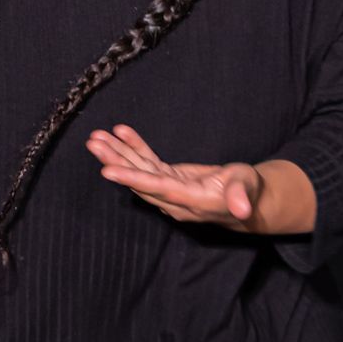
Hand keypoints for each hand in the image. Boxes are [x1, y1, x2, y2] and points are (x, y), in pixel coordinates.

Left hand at [85, 124, 265, 230]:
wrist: (247, 200)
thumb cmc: (249, 190)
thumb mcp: (247, 188)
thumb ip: (240, 196)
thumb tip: (241, 208)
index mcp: (191, 201)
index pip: (157, 189)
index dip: (133, 179)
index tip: (107, 171)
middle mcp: (175, 199)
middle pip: (139, 180)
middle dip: (115, 161)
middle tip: (94, 143)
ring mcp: (169, 189)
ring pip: (139, 171)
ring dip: (117, 153)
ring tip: (97, 137)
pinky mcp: (169, 179)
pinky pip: (148, 163)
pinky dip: (134, 148)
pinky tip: (121, 133)